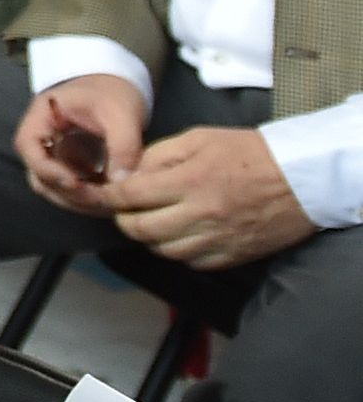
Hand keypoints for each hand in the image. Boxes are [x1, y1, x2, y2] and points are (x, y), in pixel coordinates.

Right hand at [16, 73, 147, 214]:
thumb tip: (122, 181)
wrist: (118, 87)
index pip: (28, 146)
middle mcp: (42, 140)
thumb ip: (123, 145)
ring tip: (109, 202)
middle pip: (39, 174)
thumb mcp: (121, 113)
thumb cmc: (113, 93)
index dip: (46, 169)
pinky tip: (112, 199)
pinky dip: (88, 200)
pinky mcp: (71, 168)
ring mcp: (55, 156)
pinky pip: (71, 190)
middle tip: (101, 200)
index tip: (76, 182)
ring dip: (77, 201)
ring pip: (53, 188)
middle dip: (67, 193)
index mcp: (42, 117)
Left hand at [105, 127, 318, 268]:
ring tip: (152, 222)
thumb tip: (129, 174)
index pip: (131, 196)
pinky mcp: (234, 255)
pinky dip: (179, 252)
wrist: (303, 178)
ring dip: (150, 238)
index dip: (107, 198)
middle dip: (124, 221)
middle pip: (142, 230)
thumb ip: (159, 155)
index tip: (98, 196)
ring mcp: (218, 239)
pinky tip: (180, 236)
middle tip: (124, 211)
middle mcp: (200, 215)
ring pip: (165, 251)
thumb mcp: (199, 139)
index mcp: (189, 181)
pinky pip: (193, 262)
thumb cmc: (250, 152)